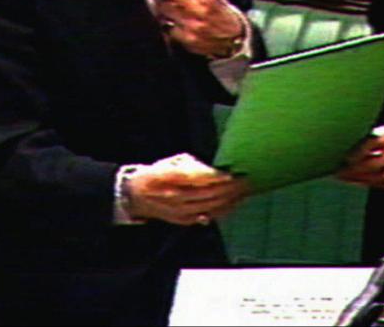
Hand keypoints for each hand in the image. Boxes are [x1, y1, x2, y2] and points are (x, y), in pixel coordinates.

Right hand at [125, 153, 246, 225]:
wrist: (137, 196)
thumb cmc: (159, 174)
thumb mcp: (173, 161)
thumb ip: (194, 166)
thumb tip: (214, 171)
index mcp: (169, 176)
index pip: (197, 177)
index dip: (216, 177)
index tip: (231, 174)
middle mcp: (174, 195)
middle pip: (207, 193)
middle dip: (229, 188)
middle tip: (246, 181)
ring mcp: (178, 211)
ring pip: (209, 207)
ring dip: (230, 200)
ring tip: (245, 192)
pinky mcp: (182, 220)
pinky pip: (207, 217)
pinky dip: (222, 211)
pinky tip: (234, 204)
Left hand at [134, 0, 244, 57]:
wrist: (235, 36)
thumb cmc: (218, 10)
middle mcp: (200, 8)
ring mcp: (193, 25)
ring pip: (164, 11)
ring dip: (161, 6)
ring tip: (168, 5)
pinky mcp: (188, 39)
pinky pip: (168, 28)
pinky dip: (169, 23)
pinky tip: (176, 22)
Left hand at [338, 125, 383, 193]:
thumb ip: (380, 138)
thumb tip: (353, 146)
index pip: (378, 141)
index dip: (360, 150)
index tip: (345, 157)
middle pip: (378, 162)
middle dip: (356, 168)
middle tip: (339, 170)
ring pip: (382, 177)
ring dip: (360, 178)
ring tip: (344, 177)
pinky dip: (370, 183)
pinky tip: (358, 181)